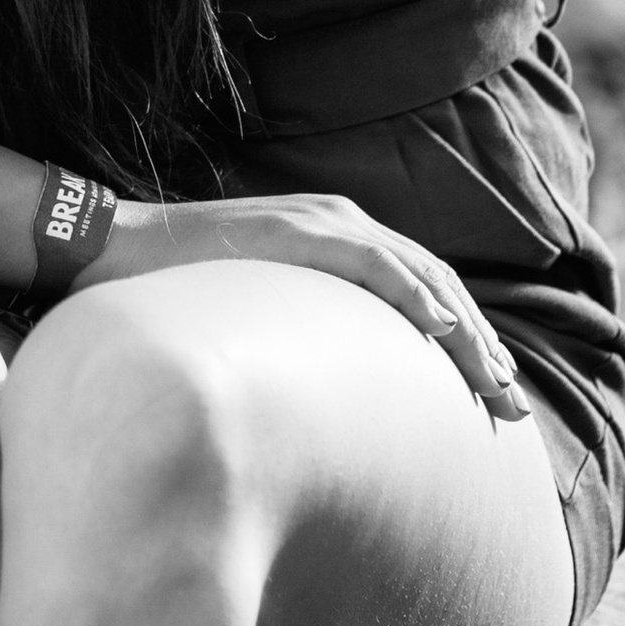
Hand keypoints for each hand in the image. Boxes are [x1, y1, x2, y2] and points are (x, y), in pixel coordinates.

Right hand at [78, 189, 531, 421]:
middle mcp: (338, 220)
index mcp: (335, 236)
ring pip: (421, 274)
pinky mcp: (297, 232)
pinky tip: (445, 332)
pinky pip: (374, 264)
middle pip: (437, 282)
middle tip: (511, 405)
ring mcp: (319, 221)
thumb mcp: (261, 310)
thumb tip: (329, 394)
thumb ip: (303, 328)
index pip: (423, 286)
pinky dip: (416, 295)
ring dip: (466, 331)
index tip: (493, 393)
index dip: (466, 338)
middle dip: (481, 345)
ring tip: (495, 383)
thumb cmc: (179, 292)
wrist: (112, 252)